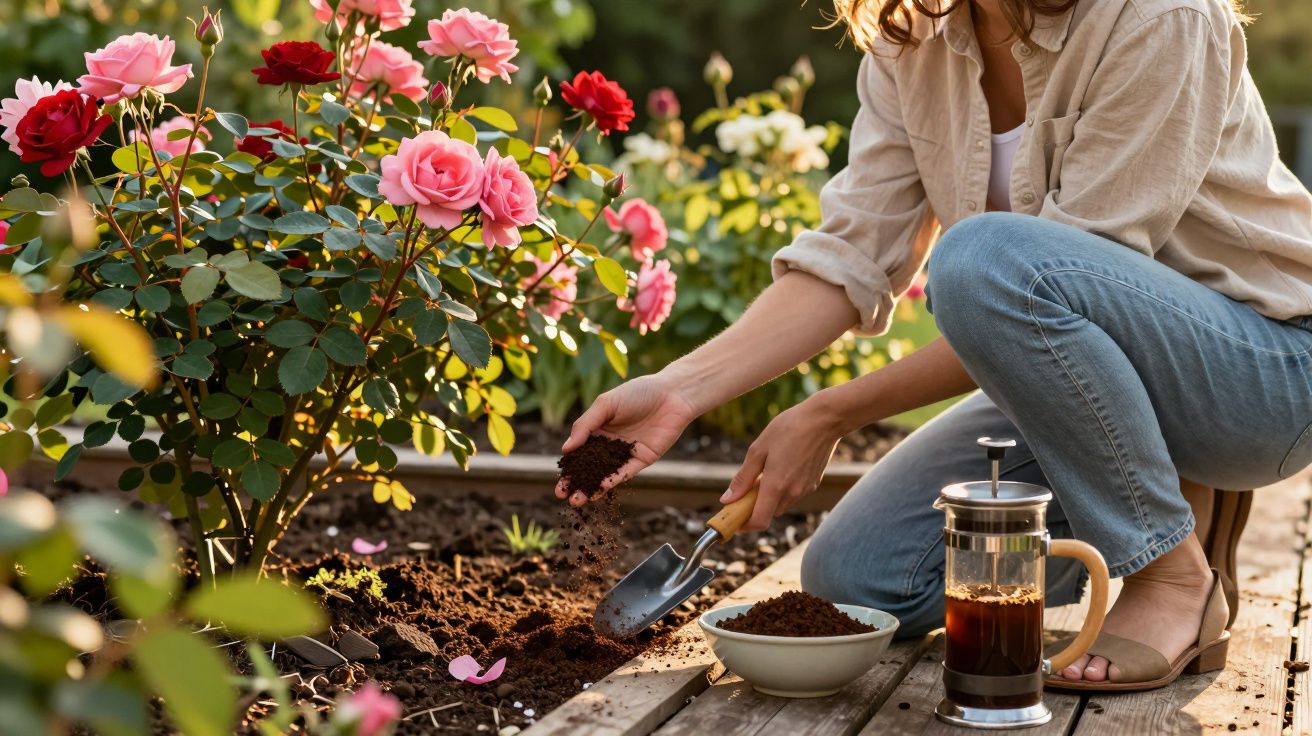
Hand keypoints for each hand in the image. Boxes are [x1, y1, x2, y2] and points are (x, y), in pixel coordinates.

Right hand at [556, 373, 698, 505]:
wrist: (672, 394)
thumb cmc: (638, 393)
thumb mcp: (606, 404)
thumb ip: (585, 425)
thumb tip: (566, 449)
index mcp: (598, 430)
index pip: (579, 453)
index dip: (568, 469)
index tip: (558, 483)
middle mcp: (610, 444)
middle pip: (589, 468)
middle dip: (576, 484)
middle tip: (562, 496)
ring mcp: (626, 453)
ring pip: (606, 474)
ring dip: (592, 488)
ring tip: (578, 500)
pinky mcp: (642, 459)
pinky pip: (625, 472)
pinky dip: (614, 480)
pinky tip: (602, 487)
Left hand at [722, 394, 844, 531]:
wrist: (825, 419)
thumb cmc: (789, 429)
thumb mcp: (758, 450)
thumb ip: (743, 478)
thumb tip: (728, 499)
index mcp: (776, 486)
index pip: (759, 522)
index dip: (744, 526)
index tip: (733, 519)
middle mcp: (792, 493)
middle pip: (769, 514)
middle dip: (755, 507)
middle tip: (746, 488)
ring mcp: (805, 490)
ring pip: (781, 504)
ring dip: (769, 497)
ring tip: (765, 471)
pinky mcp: (813, 484)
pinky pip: (793, 494)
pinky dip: (782, 489)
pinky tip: (782, 466)